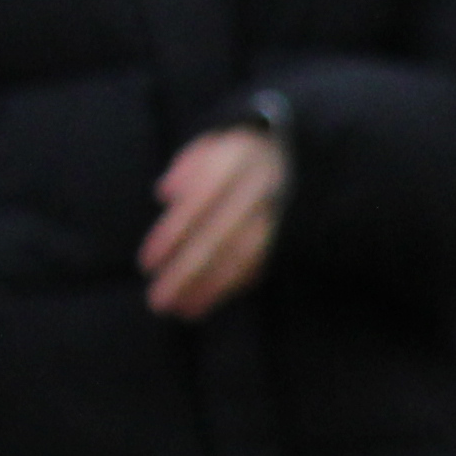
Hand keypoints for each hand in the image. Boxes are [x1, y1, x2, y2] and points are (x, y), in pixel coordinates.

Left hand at [144, 122, 288, 320]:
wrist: (308, 159)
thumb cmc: (248, 155)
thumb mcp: (221, 145)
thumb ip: (191, 164)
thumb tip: (165, 194)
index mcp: (240, 159)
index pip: (200, 202)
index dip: (173, 235)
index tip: (147, 265)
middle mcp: (263, 187)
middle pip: (220, 235)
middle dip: (188, 272)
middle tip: (158, 302)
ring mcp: (283, 213)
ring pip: (243, 255)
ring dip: (210, 287)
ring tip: (181, 310)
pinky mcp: (294, 234)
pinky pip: (261, 264)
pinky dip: (233, 285)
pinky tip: (208, 300)